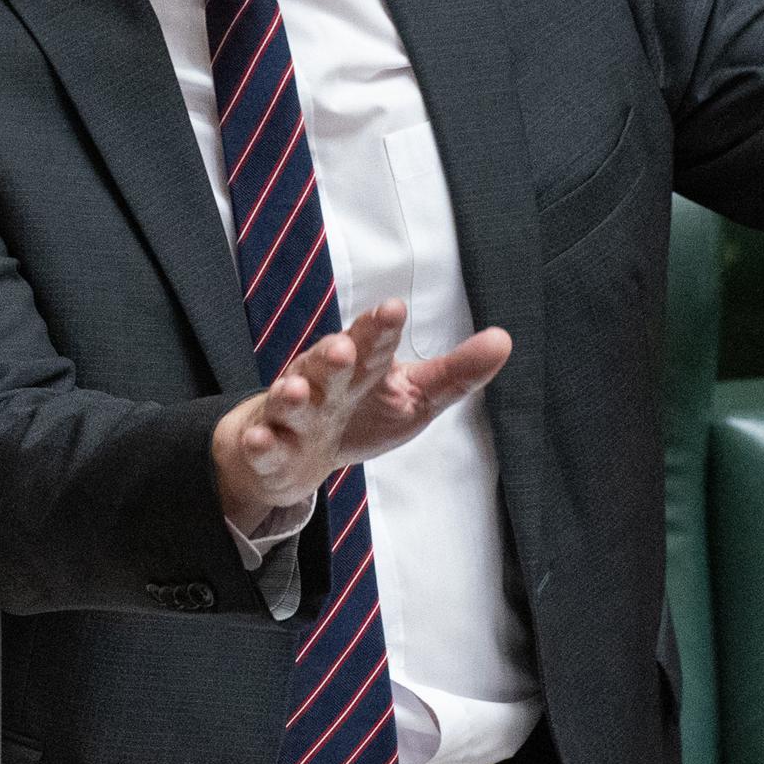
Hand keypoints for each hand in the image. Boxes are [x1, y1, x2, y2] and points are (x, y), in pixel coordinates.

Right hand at [211, 298, 511, 536]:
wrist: (299, 453)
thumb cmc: (363, 413)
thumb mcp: (415, 395)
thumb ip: (456, 373)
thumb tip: (504, 340)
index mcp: (361, 365)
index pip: (373, 342)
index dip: (382, 327)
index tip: (394, 309)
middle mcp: (324, 383)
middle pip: (327, 365)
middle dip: (333, 355)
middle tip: (344, 347)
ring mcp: (294, 415)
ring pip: (291, 401)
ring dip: (292, 394)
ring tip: (296, 389)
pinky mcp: (272, 449)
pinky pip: (264, 445)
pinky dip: (261, 443)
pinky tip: (260, 438)